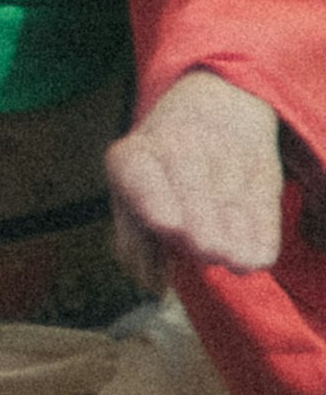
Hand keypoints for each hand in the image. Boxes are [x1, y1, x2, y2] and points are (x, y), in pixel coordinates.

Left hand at [108, 68, 287, 280]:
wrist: (211, 111)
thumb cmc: (158, 173)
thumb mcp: (131, 197)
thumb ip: (135, 240)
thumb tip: (152, 283)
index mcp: (135, 155)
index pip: (139, 172)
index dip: (153, 197)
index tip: (167, 225)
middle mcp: (178, 145)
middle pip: (191, 183)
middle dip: (202, 219)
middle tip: (208, 251)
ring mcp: (224, 152)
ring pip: (229, 193)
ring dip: (234, 230)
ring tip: (234, 260)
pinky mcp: (262, 164)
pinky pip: (263, 199)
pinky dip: (262, 230)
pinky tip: (257, 257)